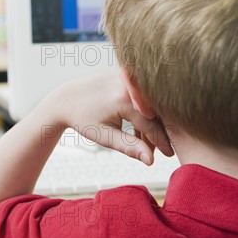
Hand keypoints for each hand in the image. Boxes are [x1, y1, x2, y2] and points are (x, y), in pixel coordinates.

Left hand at [47, 71, 173, 164]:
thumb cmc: (83, 119)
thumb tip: (151, 161)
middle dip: (159, 133)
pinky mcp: (128, 75)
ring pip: (150, 104)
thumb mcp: (104, 136)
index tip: (170, 155)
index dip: (161, 142)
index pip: (151, 125)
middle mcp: (129, 85)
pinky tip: (140, 130)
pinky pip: (143, 95)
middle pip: (155, 113)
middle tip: (163, 151)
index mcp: (124, 100)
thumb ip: (129, 147)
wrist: (67, 99)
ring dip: (152, 123)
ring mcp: (129, 77)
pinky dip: (144, 111)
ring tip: (147, 143)